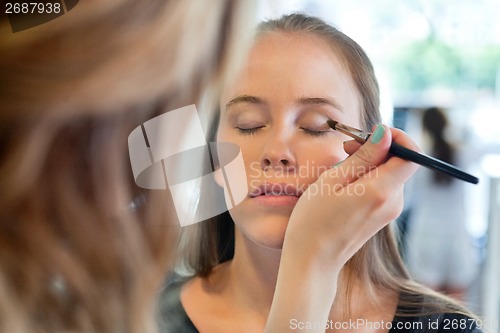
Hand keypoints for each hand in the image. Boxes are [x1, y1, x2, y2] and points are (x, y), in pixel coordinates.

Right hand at [264, 125, 419, 332]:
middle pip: (400, 161)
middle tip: (345, 147)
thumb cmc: (314, 220)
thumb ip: (364, 156)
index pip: (412, 154)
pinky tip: (345, 183)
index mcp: (381, 191)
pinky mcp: (382, 216)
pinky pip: (383, 186)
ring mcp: (389, 211)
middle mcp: (392, 202)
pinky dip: (368, 177)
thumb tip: (386, 133)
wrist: (312, 260)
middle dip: (377, 147)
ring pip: (390, 173)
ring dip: (370, 162)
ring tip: (340, 167)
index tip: (371, 132)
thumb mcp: (332, 181)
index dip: (398, 137)